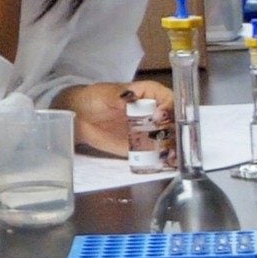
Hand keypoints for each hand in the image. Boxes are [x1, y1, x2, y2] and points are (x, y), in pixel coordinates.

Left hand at [54, 80, 173, 157]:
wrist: (81, 118)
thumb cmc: (94, 98)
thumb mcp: (105, 94)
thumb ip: (119, 96)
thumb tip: (130, 98)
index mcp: (152, 94)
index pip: (170, 100)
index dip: (169, 108)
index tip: (158, 117)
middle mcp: (157, 113)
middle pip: (176, 122)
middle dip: (174, 132)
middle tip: (165, 140)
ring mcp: (152, 131)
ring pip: (172, 140)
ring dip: (172, 148)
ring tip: (166, 155)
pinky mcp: (145, 148)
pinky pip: (159, 154)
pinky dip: (163, 159)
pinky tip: (162, 163)